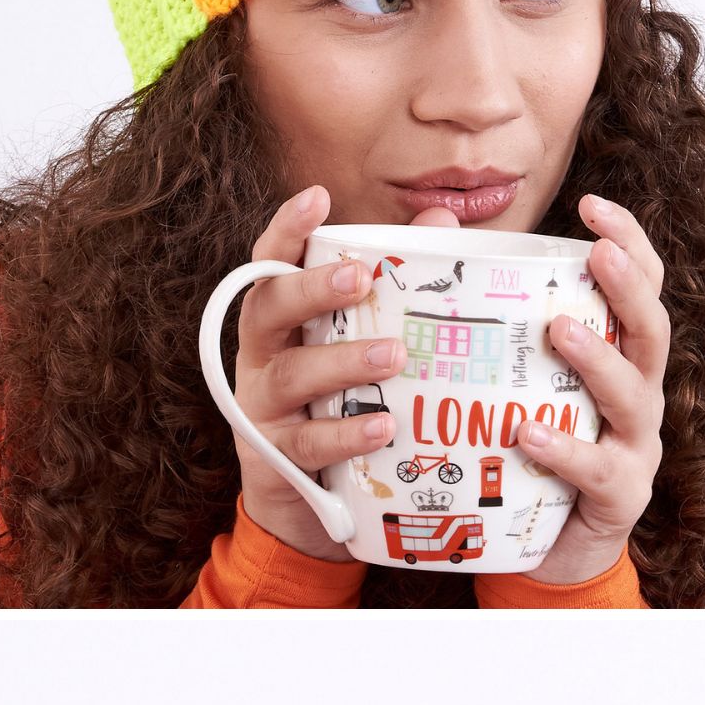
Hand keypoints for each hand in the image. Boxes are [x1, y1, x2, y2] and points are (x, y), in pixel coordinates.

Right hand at [230, 184, 461, 561]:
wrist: (307, 507)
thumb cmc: (339, 406)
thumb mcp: (361, 347)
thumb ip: (396, 285)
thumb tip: (443, 220)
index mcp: (280, 321)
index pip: (273, 264)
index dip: (288, 230)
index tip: (317, 197)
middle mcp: (261, 357)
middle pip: (269, 310)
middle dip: (311, 290)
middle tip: (359, 277)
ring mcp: (262, 408)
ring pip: (292, 376)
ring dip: (342, 362)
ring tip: (393, 356)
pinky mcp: (276, 459)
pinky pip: (308, 443)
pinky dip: (345, 434)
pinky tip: (382, 426)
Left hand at [518, 194, 667, 584]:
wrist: (549, 552)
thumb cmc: (527, 454)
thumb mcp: (514, 384)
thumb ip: (486, 318)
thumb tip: (435, 229)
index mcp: (620, 359)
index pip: (642, 288)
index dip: (629, 242)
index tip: (593, 204)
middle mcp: (639, 396)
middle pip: (652, 331)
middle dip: (629, 288)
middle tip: (597, 253)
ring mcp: (635, 448)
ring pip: (632, 395)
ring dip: (598, 359)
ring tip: (560, 331)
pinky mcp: (619, 498)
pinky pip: (596, 468)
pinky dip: (563, 449)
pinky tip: (527, 434)